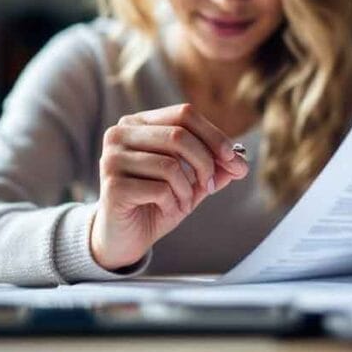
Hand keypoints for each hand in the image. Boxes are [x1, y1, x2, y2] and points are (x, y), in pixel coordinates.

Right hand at [90, 103, 249, 270]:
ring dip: (188, 190)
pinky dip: (173, 203)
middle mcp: (119, 134)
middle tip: (212, 186)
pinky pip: (159, 188)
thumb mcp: (191, 182)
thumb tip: (240, 162)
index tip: (233, 159)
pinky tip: (166, 210)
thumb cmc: (156, 203)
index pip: (184, 114)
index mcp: (138, 123)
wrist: (124, 238)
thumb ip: (214, 167)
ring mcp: (112, 159)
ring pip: (170, 164)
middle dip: (206, 163)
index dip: (214, 135)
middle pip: (179, 135)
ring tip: (183, 202)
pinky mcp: (113, 185)